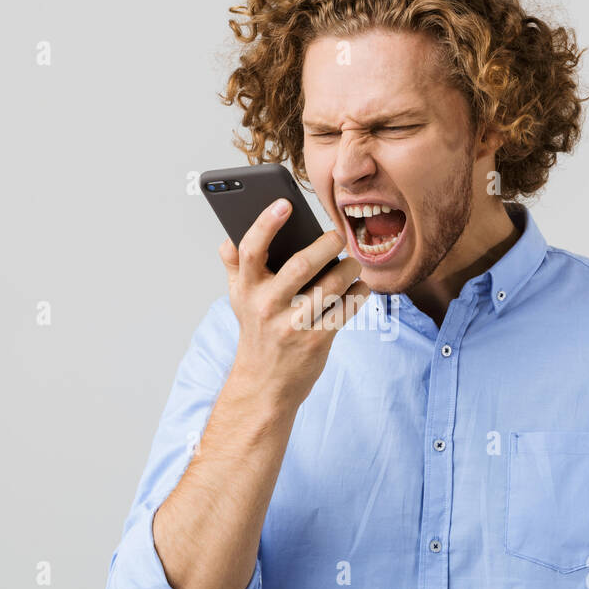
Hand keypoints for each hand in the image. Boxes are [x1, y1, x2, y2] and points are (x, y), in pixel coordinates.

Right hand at [219, 199, 369, 407]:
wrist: (264, 385)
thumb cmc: (256, 334)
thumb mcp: (240, 301)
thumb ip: (235, 268)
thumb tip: (227, 239)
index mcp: (247, 289)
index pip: (252, 249)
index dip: (266, 223)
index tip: (284, 204)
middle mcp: (267, 306)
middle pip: (301, 264)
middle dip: (327, 244)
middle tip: (339, 236)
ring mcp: (293, 325)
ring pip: (330, 286)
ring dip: (349, 268)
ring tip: (354, 262)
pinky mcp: (316, 341)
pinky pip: (345, 309)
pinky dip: (358, 294)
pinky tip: (360, 287)